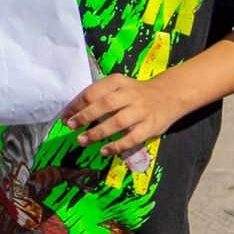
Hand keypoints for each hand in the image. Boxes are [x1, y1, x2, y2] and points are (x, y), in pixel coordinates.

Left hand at [61, 73, 187, 157]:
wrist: (168, 96)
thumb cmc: (134, 94)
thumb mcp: (118, 87)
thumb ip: (98, 97)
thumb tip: (71, 114)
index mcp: (118, 82)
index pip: (93, 92)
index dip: (77, 105)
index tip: (65, 117)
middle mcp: (130, 94)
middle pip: (105, 105)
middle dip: (85, 116)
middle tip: (71, 126)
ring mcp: (141, 111)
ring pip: (117, 122)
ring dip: (97, 132)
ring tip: (82, 140)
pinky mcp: (150, 126)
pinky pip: (132, 138)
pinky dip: (117, 146)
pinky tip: (104, 151)